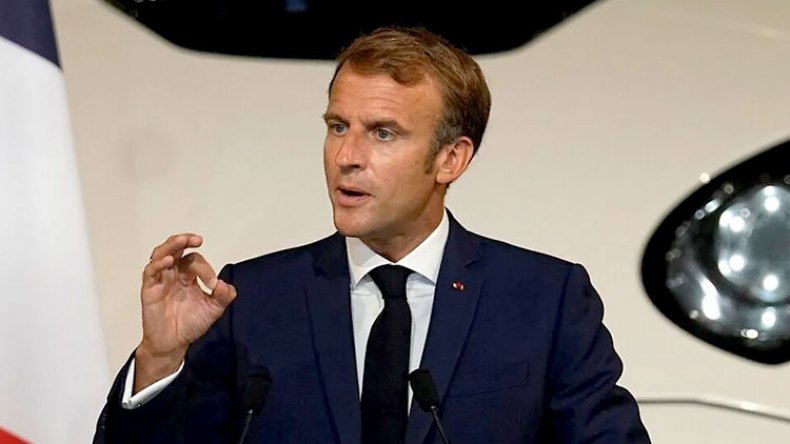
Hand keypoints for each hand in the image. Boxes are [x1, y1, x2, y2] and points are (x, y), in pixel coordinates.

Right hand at [133, 233, 236, 392]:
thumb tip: (225, 285)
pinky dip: (158, 264)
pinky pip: (150, 272)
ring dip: (171, 246)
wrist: (173, 344)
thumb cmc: (190, 324)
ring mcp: (161, 280)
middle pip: (176, 249)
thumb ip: (223, 296)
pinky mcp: (150, 289)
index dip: (207, 269)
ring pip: (161, 254)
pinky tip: (168, 261)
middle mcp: (174, 274)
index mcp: (188, 276)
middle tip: (197, 239)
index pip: (195, 261)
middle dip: (185, 240)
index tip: (214, 285)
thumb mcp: (213, 310)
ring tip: (182, 241)